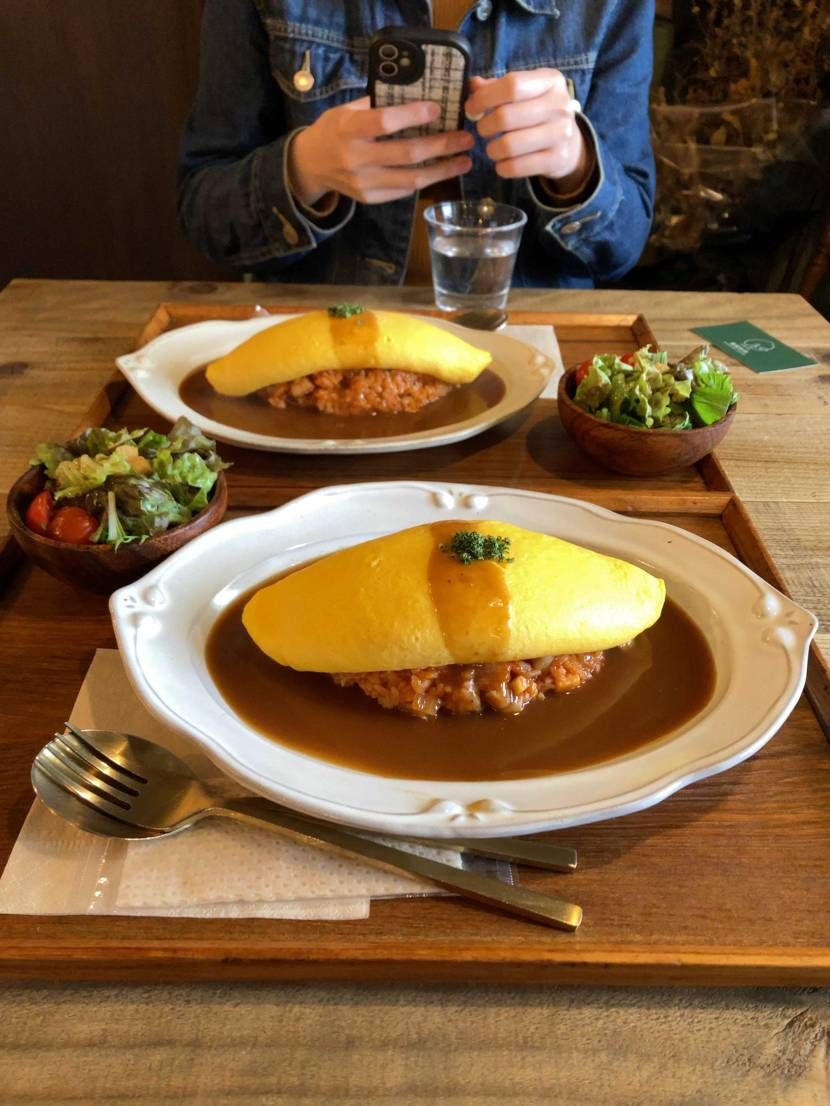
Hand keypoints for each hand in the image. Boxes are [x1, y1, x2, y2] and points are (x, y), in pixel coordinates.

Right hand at [288, 97, 473, 206]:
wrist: (311, 165)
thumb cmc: (334, 130)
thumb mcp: (347, 110)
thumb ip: (377, 106)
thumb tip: (417, 95)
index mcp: (349, 129)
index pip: (386, 122)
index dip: (414, 115)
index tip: (438, 109)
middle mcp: (356, 158)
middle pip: (407, 154)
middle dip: (442, 146)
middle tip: (466, 138)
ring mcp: (363, 182)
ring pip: (411, 179)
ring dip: (443, 170)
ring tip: (465, 160)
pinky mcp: (370, 198)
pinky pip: (404, 191)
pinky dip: (425, 180)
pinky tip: (443, 171)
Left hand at [465, 70, 589, 191]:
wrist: (569, 143)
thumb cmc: (537, 112)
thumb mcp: (524, 93)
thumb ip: (496, 87)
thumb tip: (473, 86)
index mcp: (550, 81)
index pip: (511, 85)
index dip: (484, 98)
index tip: (472, 109)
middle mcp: (559, 105)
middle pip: (505, 117)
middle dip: (484, 126)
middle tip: (483, 130)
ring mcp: (561, 133)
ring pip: (509, 145)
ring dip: (492, 149)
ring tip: (492, 148)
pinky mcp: (557, 159)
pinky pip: (517, 167)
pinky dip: (502, 167)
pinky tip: (502, 163)